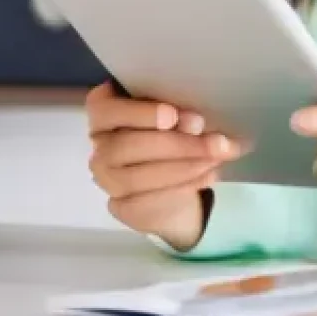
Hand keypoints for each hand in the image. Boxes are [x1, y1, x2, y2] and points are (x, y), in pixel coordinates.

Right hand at [86, 82, 250, 250]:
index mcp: (104, 112)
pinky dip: (184, 187)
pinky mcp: (121, 205)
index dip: (138, 113)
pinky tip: (209, 175)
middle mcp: (99, 145)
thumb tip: (193, 124)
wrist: (170, 173)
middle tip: (215, 142)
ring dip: (183, 168)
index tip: (172, 116)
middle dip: (175, 144)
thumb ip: (177, 113)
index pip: (106, 110)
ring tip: (217, 158)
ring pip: (136, 177)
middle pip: (125, 146)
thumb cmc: (170, 126)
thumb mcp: (175, 112)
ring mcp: (106, 178)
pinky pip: (148, 201)